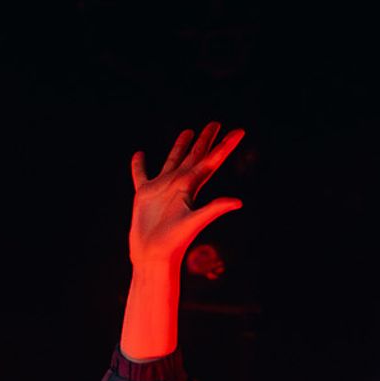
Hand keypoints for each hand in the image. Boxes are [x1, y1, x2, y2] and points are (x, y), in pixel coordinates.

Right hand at [126, 122, 244, 282]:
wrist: (152, 256)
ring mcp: (162, 189)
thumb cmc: (174, 242)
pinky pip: (141, 175)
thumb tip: (238, 202)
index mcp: (192, 187)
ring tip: (188, 131)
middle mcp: (179, 185)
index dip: (225, 146)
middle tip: (215, 124)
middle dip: (206, 140)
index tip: (239, 132)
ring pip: (173, 161)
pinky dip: (139, 165)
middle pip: (196, 157)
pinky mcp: (144, 195)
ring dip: (180, 146)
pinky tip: (140, 154)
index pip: (212, 161)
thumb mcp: (194, 222)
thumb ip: (214, 209)